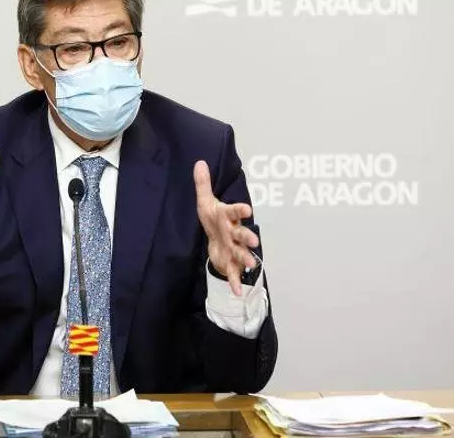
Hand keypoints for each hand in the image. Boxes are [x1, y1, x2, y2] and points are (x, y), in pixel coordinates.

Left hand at [193, 160, 259, 295]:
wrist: (216, 240)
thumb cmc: (213, 219)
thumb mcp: (205, 202)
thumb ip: (203, 184)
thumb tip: (199, 162)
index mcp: (227, 217)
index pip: (234, 211)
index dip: (240, 210)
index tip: (247, 208)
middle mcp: (234, 233)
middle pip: (242, 234)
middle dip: (248, 237)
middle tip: (255, 241)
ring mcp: (234, 248)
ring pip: (242, 253)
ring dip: (247, 259)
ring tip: (251, 265)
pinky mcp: (230, 262)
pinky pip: (234, 273)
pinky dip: (235, 282)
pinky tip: (238, 292)